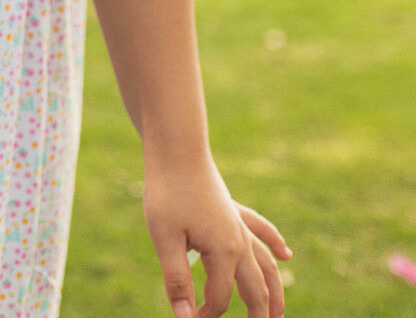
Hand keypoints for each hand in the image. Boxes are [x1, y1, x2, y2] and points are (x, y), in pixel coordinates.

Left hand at [143, 152, 291, 316]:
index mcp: (223, 253)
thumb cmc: (167, 192)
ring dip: (275, 291)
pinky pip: (260, 229)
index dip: (203, 316)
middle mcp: (239, 242)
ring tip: (279, 316)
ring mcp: (238, 224)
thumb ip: (176, 281)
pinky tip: (285, 253)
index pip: (219, 299)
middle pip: (256, 289)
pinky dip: (273, 242)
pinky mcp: (232, 209)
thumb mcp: (164, 239)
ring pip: (266, 264)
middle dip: (259, 316)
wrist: (176, 148)